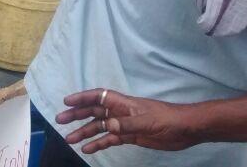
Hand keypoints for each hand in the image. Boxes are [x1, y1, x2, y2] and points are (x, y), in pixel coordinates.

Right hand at [56, 89, 201, 153]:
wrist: (186, 129)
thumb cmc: (168, 119)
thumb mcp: (147, 121)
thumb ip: (127, 124)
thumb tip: (107, 125)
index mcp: (123, 103)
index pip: (98, 97)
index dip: (82, 98)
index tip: (67, 102)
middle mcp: (120, 112)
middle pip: (94, 111)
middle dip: (77, 115)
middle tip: (60, 120)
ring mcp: (124, 124)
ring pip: (99, 127)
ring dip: (84, 132)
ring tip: (69, 139)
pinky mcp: (130, 136)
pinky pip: (110, 139)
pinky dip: (98, 144)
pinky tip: (88, 149)